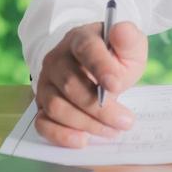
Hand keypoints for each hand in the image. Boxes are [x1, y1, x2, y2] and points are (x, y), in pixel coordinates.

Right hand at [34, 20, 147, 147]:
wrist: (97, 66)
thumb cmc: (114, 57)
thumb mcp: (129, 46)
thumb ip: (129, 39)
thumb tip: (121, 31)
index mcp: (80, 38)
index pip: (86, 49)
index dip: (100, 67)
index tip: (116, 85)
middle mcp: (57, 59)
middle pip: (71, 84)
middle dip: (99, 107)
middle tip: (125, 121)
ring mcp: (46, 82)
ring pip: (57, 106)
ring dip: (85, 123)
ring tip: (111, 131)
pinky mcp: (42, 103)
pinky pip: (42, 122)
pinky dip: (60, 135)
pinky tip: (82, 140)